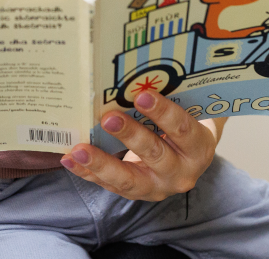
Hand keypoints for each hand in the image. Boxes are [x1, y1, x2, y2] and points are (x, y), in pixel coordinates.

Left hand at [60, 92, 219, 200]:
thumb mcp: (187, 114)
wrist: (189, 159)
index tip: (142, 95)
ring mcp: (157, 187)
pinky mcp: (136, 193)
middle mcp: (181, 172)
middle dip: (130, 135)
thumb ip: (168, 99)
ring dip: (102, 162)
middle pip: (155, 153)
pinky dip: (88, 172)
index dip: (163, 112)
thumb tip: (134, 74)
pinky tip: (70, 160)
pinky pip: (109, 185)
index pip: (182, 129)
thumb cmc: (184, 127)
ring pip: (129, 178)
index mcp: (198, 148)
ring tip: (79, 149)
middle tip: (108, 117)